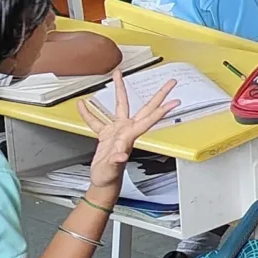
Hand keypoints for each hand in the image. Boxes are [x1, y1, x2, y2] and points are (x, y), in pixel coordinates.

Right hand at [75, 69, 177, 202]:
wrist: (102, 182)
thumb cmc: (110, 177)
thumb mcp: (112, 168)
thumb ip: (116, 160)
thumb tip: (120, 154)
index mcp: (130, 135)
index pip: (149, 119)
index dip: (162, 110)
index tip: (175, 100)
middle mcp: (127, 130)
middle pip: (144, 107)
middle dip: (158, 94)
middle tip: (170, 82)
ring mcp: (117, 130)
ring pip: (120, 106)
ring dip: (119, 90)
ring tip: (117, 75)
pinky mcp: (106, 134)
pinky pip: (97, 120)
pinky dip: (89, 113)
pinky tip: (83, 104)